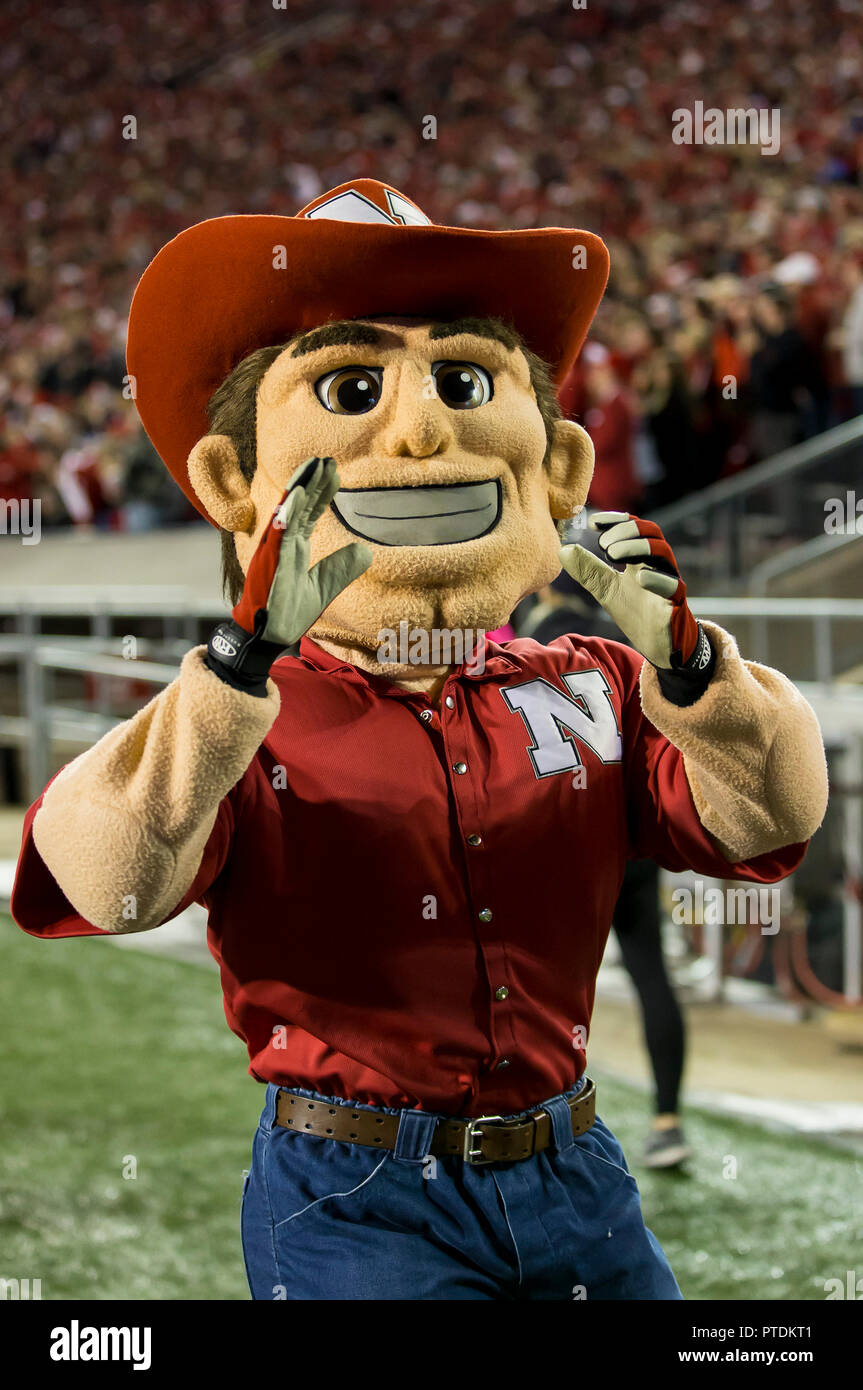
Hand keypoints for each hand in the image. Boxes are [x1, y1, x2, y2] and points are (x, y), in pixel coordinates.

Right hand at [207, 457, 371, 690]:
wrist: (268, 635)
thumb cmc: (288, 612)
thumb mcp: (324, 587)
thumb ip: (342, 568)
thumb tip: (365, 551)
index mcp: (294, 547)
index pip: (309, 513)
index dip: (321, 492)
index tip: (335, 472)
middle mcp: (282, 543)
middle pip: (300, 506)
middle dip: (313, 481)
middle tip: (327, 458)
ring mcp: (274, 551)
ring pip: (287, 512)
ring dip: (300, 487)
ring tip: (313, 465)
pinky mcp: (269, 562)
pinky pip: (278, 533)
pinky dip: (286, 513)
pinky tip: (296, 494)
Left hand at [559, 511, 708, 674]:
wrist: (658, 644)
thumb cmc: (636, 612)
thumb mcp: (607, 590)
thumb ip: (588, 571)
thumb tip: (563, 550)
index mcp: (641, 558)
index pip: (634, 527)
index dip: (616, 520)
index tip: (593, 522)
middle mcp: (657, 564)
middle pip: (651, 532)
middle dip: (626, 531)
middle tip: (602, 544)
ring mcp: (669, 580)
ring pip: (663, 552)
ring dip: (637, 547)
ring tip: (611, 554)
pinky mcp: (677, 602)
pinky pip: (673, 585)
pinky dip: (657, 578)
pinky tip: (640, 578)